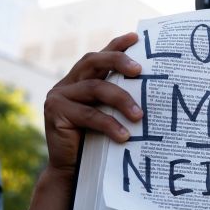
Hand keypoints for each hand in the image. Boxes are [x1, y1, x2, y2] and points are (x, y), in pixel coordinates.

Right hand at [43, 32, 142, 174]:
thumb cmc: (96, 143)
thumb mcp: (110, 117)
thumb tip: (154, 90)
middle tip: (140, 70)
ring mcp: (59, 96)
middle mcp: (68, 83)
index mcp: (81, 79)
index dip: (117, 45)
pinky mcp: (55, 112)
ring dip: (121, 100)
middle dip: (118, 61)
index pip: (100, 56)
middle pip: (93, 61)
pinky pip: (88, 114)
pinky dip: (109, 124)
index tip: (136, 38)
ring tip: (139, 116)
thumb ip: (118, 101)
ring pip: (95, 88)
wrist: (71, 172)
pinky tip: (124, 135)